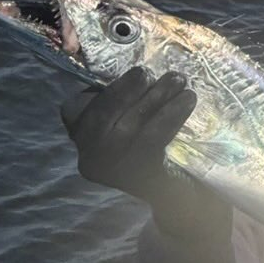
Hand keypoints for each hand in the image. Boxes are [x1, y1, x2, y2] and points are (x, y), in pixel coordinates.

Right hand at [61, 66, 196, 208]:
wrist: (176, 192)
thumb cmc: (149, 147)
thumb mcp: (125, 123)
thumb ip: (120, 101)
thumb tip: (135, 70)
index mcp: (81, 140)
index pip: (75, 109)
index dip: (99, 89)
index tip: (128, 73)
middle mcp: (90, 157)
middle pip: (103, 115)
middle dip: (128, 88)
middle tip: (152, 72)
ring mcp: (113, 168)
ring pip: (130, 124)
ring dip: (156, 97)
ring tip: (178, 79)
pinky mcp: (139, 175)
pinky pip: (153, 137)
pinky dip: (171, 114)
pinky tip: (188, 99)